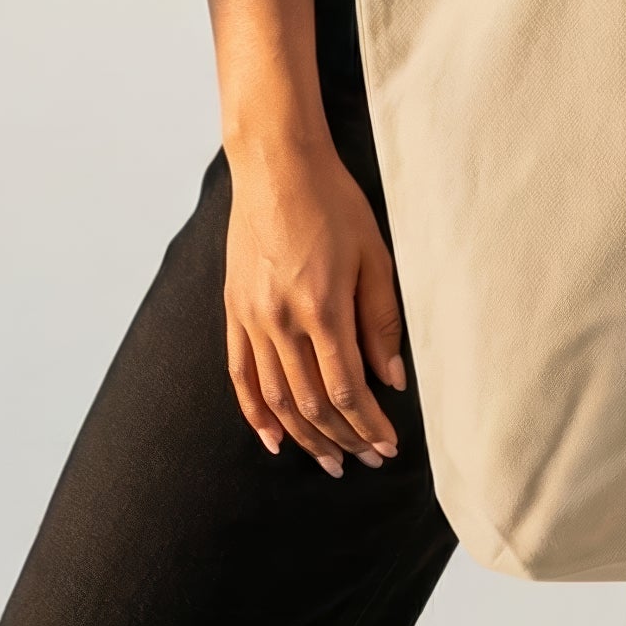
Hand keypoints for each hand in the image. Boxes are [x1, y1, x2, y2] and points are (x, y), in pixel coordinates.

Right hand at [223, 131, 405, 473]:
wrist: (276, 165)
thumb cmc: (333, 202)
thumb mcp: (374, 255)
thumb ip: (381, 321)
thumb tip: (392, 379)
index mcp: (322, 308)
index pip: (346, 389)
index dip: (369, 425)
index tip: (388, 445)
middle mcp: (281, 321)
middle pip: (311, 402)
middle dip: (343, 438)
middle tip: (368, 459)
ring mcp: (252, 318)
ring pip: (276, 398)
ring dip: (304, 436)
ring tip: (330, 460)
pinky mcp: (233, 311)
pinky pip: (241, 374)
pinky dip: (255, 413)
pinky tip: (272, 439)